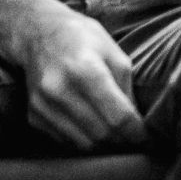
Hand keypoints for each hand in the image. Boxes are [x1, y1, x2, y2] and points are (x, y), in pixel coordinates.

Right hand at [10, 0, 146, 150]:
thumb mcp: (114, 54)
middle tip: (133, 140)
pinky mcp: (33, 116)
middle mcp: (60, 89)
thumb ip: (126, 89)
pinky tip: (92, 129)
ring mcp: (43, 105)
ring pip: (82, 144)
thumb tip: (135, 123)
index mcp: (86, 69)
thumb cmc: (83, 39)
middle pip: (100, 134)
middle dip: (122, 141)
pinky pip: (65, 141)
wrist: (38, 33)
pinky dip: (83, 141)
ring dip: (103, 146)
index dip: (136, 132)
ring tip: (116, 137)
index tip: (146, 138)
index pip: (117, 116)